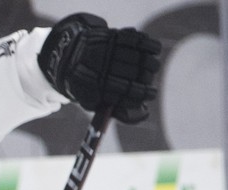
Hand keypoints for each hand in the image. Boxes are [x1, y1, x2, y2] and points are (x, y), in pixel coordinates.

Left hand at [39, 13, 161, 123]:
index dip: (142, 95)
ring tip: (151, 68)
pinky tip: (153, 51)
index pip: (127, 93)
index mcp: (96, 87)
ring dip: (151, 64)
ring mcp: (110, 50)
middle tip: (148, 80)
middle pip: (137, 75)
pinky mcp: (115, 36)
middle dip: (147, 80)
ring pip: (142, 58)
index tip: (150, 95)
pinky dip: (151, 45)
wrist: (74, 56)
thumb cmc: (90, 84)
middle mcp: (102, 68)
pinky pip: (141, 40)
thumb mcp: (96, 102)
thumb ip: (119, 110)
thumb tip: (144, 114)